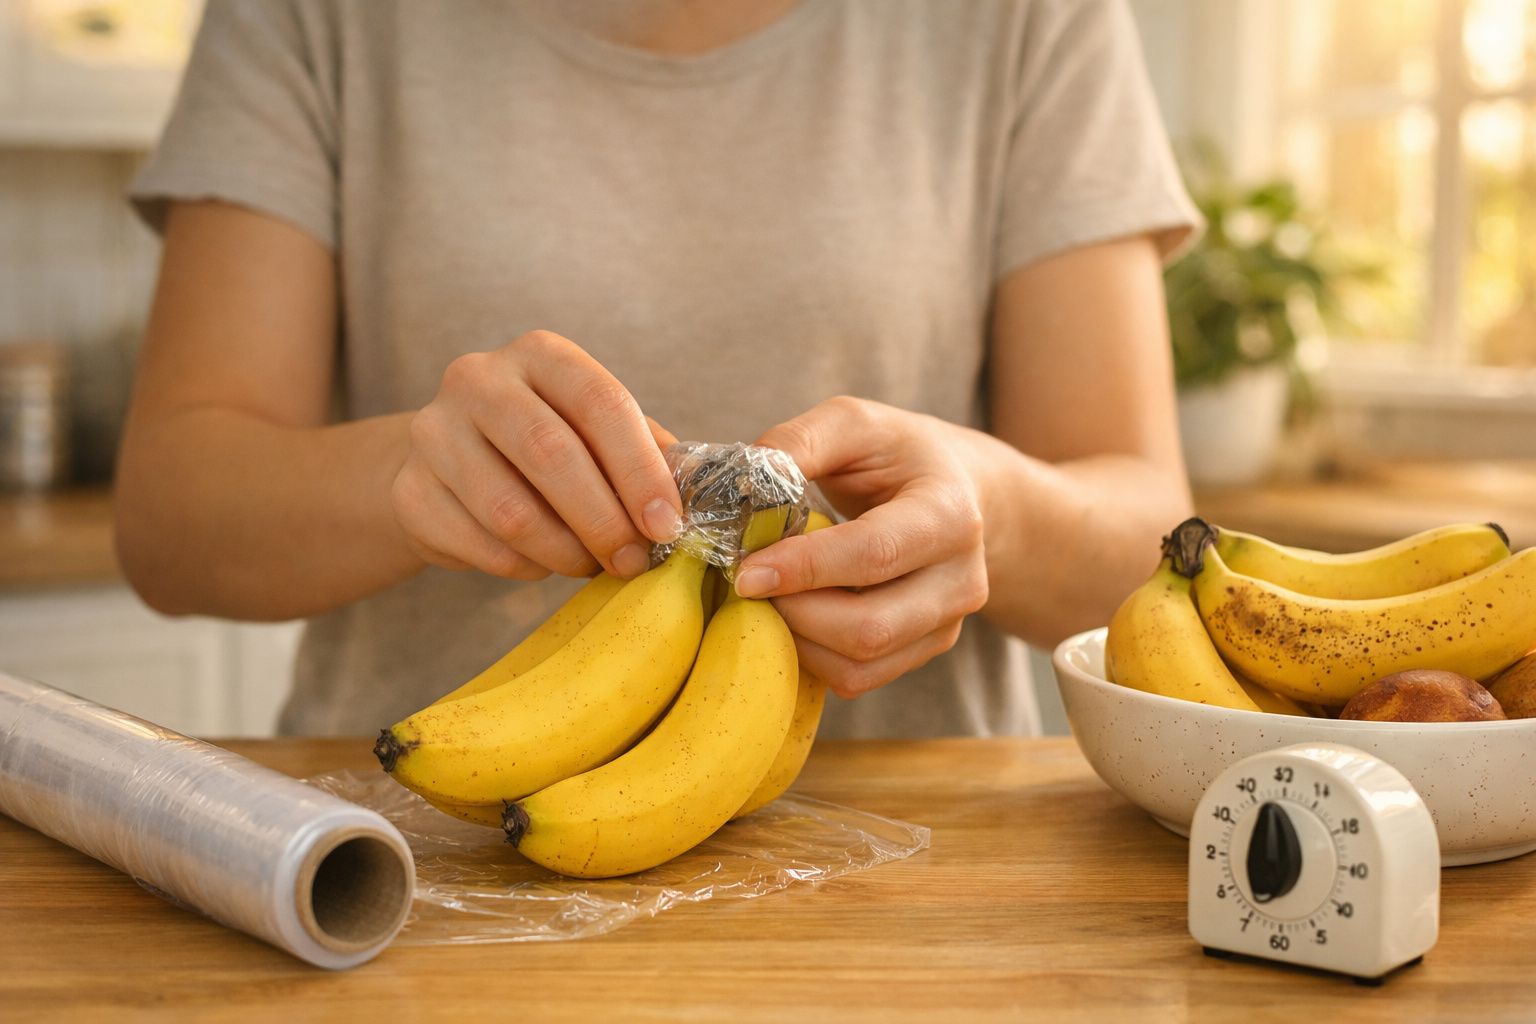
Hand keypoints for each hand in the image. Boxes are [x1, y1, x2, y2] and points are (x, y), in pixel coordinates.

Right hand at [391, 330, 682, 579]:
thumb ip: (651, 455)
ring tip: (590, 565)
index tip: (667, 525)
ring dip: (565, 552)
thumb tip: (704, 492)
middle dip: (603, 520)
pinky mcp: (409, 490)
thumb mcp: (602, 435)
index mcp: (542, 354)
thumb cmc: (549, 447)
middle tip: (632, 562)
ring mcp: (433, 431)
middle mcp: (479, 378)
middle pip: (551, 453)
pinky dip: (523, 568)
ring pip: (510, 510)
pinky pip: (478, 545)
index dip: (640, 470)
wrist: (452, 466)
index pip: (601, 403)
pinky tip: (541, 564)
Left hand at [737, 397, 989, 697]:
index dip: (804, 568)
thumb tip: (743, 483)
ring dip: (796, 640)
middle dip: (793, 613)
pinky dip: (810, 657)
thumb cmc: (896, 454)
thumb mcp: (853, 424)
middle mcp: (960, 580)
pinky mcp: (923, 651)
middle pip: (867, 629)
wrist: (959, 492)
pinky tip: (793, 616)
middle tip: (746, 585)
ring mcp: (946, 624)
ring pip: (859, 665)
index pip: (873, 555)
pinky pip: (857, 679)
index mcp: (949, 513)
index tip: (744, 570)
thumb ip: (798, 443)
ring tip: (767, 598)